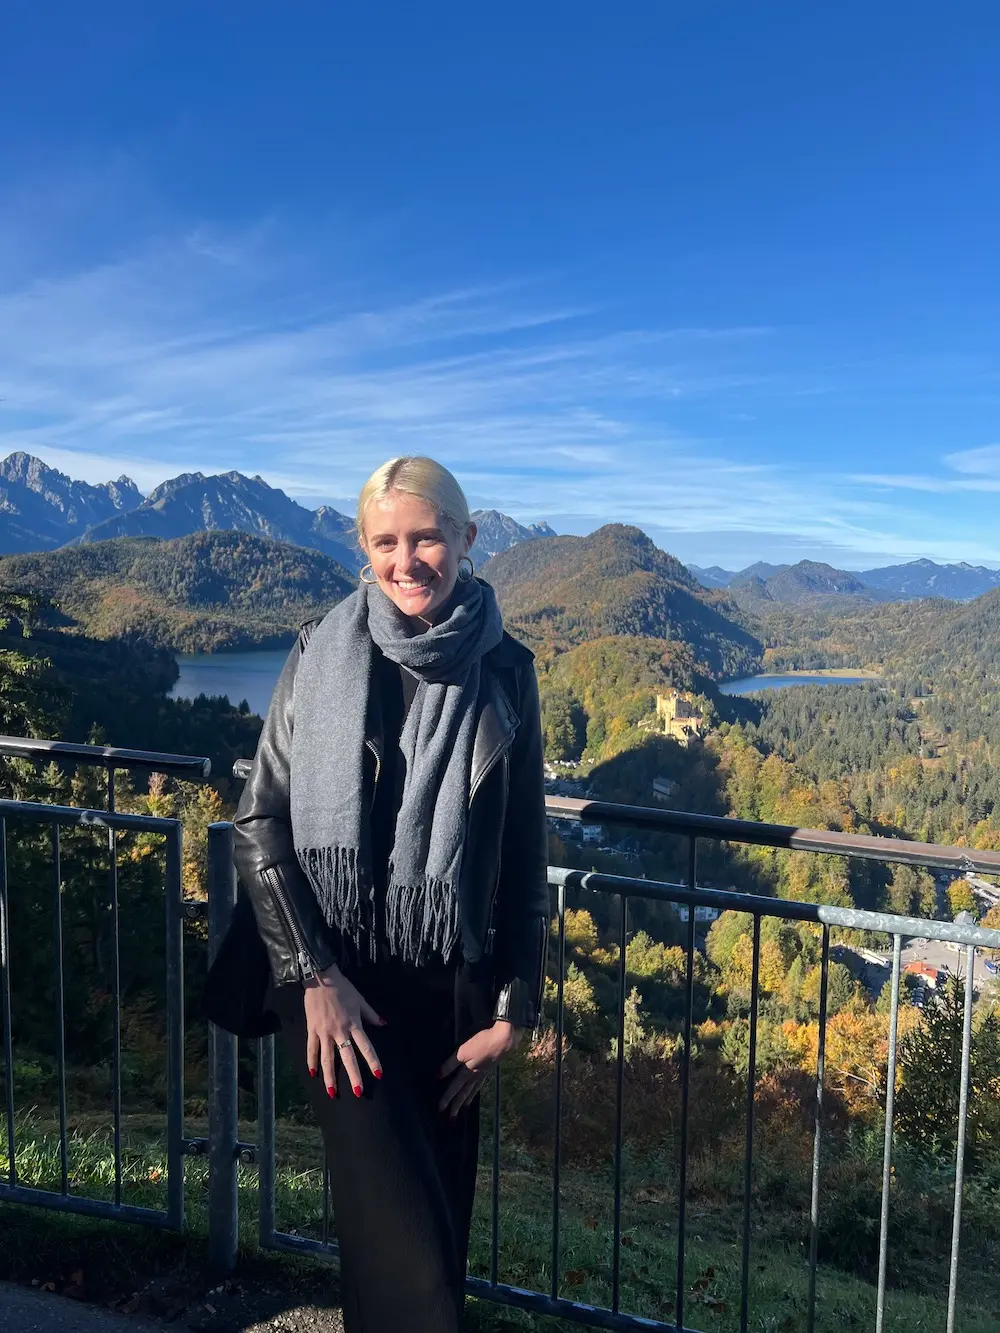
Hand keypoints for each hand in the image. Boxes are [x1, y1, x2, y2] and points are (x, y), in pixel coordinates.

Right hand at [303, 965, 385, 1099]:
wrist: (321, 979)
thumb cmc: (343, 989)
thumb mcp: (360, 1000)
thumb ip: (371, 1015)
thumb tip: (384, 1024)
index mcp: (354, 1024)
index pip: (365, 1046)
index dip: (373, 1061)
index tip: (378, 1075)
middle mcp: (340, 1031)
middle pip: (348, 1057)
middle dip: (353, 1075)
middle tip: (358, 1092)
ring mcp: (324, 1032)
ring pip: (327, 1058)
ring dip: (330, 1076)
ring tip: (332, 1092)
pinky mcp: (312, 1029)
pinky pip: (312, 1049)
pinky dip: (312, 1062)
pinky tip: (313, 1074)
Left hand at [437, 1021, 522, 1117]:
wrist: (503, 1041)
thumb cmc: (481, 1044)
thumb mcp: (462, 1052)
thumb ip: (450, 1064)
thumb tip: (438, 1076)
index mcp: (467, 1073)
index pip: (454, 1088)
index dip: (446, 1099)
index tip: (440, 1110)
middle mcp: (475, 1076)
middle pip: (464, 1093)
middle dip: (456, 1106)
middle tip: (451, 1119)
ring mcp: (483, 1073)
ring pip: (472, 1091)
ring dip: (466, 1101)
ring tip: (463, 1110)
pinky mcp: (489, 1069)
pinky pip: (479, 1085)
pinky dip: (475, 1091)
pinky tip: (475, 1091)